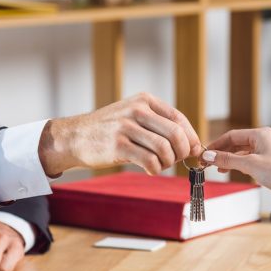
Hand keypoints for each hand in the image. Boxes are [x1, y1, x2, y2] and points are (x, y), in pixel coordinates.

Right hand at [39, 93, 202, 175]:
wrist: (75, 136)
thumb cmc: (110, 130)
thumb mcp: (134, 117)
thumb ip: (161, 127)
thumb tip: (194, 146)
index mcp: (144, 100)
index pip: (179, 119)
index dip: (191, 138)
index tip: (193, 151)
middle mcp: (136, 110)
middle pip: (175, 134)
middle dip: (182, 152)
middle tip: (176, 160)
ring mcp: (126, 127)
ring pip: (164, 148)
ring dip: (168, 162)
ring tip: (160, 164)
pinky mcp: (118, 145)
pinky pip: (149, 160)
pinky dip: (155, 169)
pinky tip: (151, 170)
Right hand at [201, 128, 270, 214]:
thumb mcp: (250, 165)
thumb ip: (228, 159)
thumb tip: (210, 156)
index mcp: (262, 134)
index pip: (233, 135)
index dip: (217, 144)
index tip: (206, 153)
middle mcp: (267, 140)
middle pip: (238, 143)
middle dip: (223, 152)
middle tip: (209, 162)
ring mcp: (270, 151)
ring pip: (245, 152)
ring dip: (231, 160)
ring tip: (219, 169)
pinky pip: (252, 160)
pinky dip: (241, 165)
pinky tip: (235, 171)